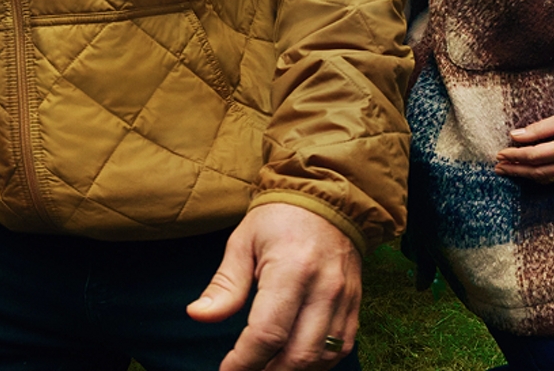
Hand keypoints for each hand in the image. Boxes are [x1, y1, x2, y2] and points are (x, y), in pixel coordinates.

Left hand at [187, 202, 360, 370]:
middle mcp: (323, 287)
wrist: (329, 199)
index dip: (243, 361)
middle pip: (298, 355)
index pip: (267, 333)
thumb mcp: (243, 242)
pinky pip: (341, 348)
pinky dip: (318, 363)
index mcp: (292, 269)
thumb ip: (225, 284)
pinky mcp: (356, 303)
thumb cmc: (280, 218)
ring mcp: (344, 297)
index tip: (227, 370)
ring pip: (322, 358)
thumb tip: (197, 315)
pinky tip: (296, 359)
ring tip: (267, 368)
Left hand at [495, 108, 553, 183]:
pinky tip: (525, 171)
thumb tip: (514, 136)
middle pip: (537, 172)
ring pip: (544, 178)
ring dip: (524, 174)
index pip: (535, 156)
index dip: (515, 155)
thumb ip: (538, 129)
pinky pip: (553, 179)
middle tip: (498, 166)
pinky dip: (537, 176)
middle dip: (516, 170)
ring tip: (507, 169)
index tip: (500, 153)